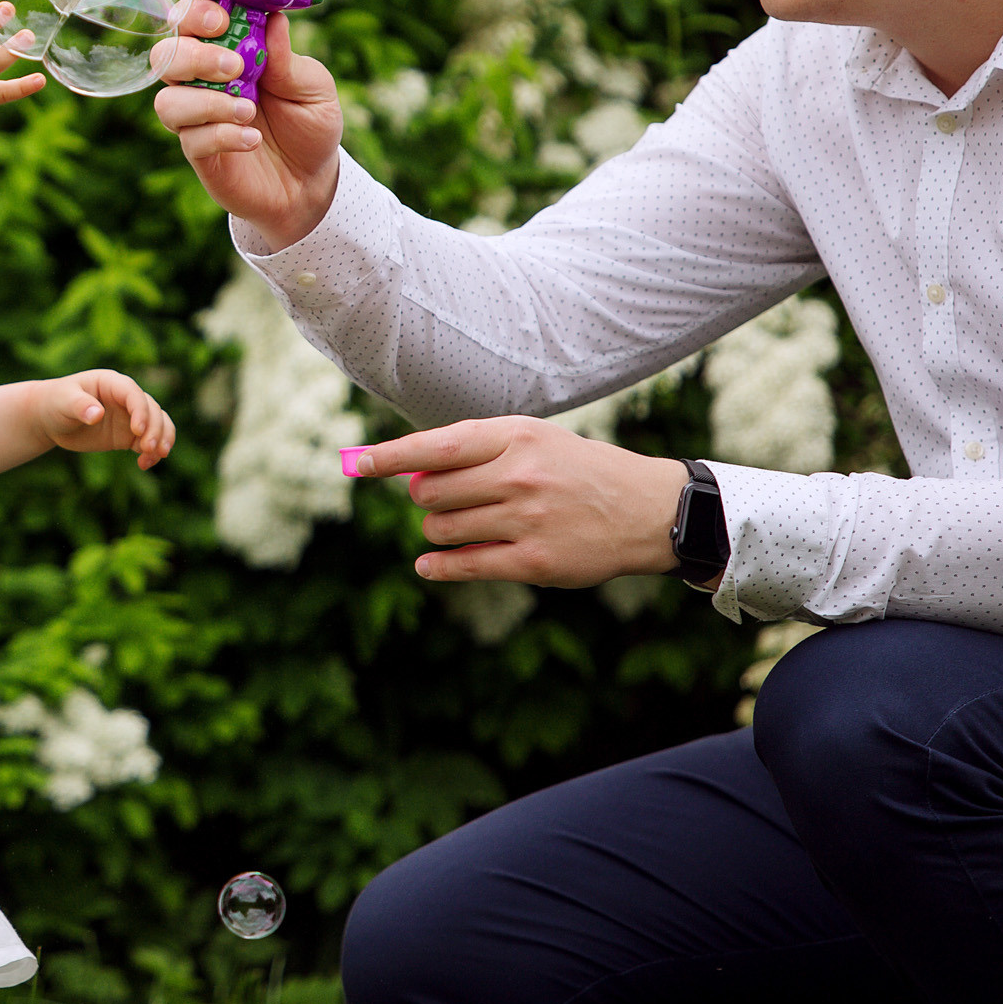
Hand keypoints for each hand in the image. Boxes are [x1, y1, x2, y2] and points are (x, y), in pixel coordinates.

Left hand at [33, 369, 174, 467]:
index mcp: (111, 383)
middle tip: (148, 449)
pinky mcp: (128, 435)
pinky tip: (144, 464)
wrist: (51, 418)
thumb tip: (97, 414)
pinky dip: (153, 453)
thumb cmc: (56, 402)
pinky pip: (148, 442)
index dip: (140, 411)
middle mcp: (125, 398)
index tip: (138, 431)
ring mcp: (129, 416)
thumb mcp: (63, 401)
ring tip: (155, 457)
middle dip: (155, 429)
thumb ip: (80, 406)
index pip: (133, 393)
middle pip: (152, 409)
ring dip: (162, 439)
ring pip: (158, 424)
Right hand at [151, 3, 341, 249]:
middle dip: (194, 57)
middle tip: (234, 67)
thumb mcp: (313, 86)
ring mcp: (197, 118)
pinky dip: (222, 136)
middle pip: (165, 56)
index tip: (223, 21)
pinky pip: (190, 139)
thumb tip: (274, 19)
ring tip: (248, 112)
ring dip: (206, 103)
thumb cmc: (309, 123)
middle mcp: (203, 81)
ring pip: (166, 101)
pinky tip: (253, 140)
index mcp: (228, 49)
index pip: (191, 19)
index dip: (196, 13)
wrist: (311, 180)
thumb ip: (288, 58)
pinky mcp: (199, 152)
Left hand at [347, 416, 685, 586]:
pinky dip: (438, 566)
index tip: (357, 463)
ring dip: (440, 529)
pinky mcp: (534, 562)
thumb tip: (407, 472)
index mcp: (515, 437)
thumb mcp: (531, 440)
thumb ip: (473, 449)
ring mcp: (526, 520)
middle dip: (425, 497)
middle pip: (429, 491)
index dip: (389, 456)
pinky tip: (428, 566)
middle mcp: (518, 476)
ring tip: (467, 524)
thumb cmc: (575, 469)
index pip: (435, 445)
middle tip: (446, 498)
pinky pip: (465, 565)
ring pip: (442, 528)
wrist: (645, 510)